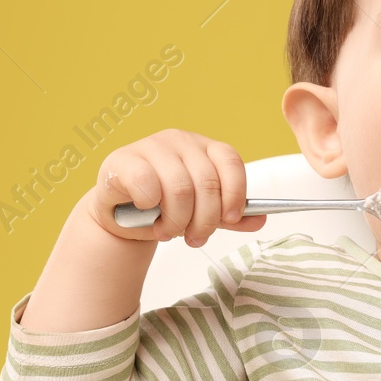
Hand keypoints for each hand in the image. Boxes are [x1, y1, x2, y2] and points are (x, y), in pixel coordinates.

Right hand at [86, 129, 266, 244]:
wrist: (121, 215)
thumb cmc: (164, 209)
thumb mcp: (201, 213)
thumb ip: (229, 216)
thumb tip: (260, 220)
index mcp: (205, 148)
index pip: (231, 161)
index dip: (235, 193)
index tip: (231, 219)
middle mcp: (181, 141)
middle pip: (207, 182)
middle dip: (204, 220)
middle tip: (195, 238)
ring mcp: (152, 146)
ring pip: (179, 188)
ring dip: (177, 220)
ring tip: (169, 232)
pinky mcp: (124, 159)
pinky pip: (147, 184)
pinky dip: (151, 206)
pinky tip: (147, 213)